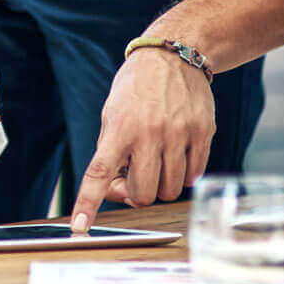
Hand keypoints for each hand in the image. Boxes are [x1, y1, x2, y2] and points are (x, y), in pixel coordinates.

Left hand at [69, 47, 213, 231]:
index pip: (99, 172)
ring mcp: (179, 134)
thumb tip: (119, 191)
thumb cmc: (136, 88)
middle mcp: (150, 133)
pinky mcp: (203, 134)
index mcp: (120, 128)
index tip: (80, 228)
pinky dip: (183, 174)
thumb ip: (111, 152)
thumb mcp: (111, 113)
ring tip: (156, 160)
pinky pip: (194, 176)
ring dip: (161, 184)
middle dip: (137, 193)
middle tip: (134, 176)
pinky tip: (176, 155)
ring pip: (170, 190)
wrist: (174, 55)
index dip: (89, 203)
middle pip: (143, 193)